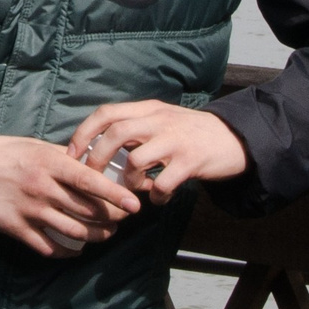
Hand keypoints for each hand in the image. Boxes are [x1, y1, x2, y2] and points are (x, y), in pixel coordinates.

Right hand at [0, 135, 138, 256]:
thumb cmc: (2, 153)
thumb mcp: (34, 146)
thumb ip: (63, 156)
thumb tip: (92, 161)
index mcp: (49, 163)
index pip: (90, 181)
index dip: (115, 194)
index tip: (134, 204)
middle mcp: (42, 188)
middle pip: (87, 210)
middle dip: (111, 219)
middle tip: (122, 220)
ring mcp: (29, 210)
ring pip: (73, 231)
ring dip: (94, 237)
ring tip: (105, 235)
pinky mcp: (15, 228)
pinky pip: (48, 246)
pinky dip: (66, 251)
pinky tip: (75, 250)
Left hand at [69, 100, 249, 204]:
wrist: (236, 138)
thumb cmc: (193, 133)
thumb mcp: (164, 120)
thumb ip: (137, 128)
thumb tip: (102, 147)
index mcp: (150, 109)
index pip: (107, 113)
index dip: (84, 133)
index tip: (72, 154)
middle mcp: (161, 120)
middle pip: (116, 133)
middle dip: (97, 158)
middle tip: (93, 178)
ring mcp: (176, 140)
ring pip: (136, 160)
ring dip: (128, 182)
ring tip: (134, 190)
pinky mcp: (192, 161)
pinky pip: (163, 183)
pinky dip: (156, 196)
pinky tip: (159, 199)